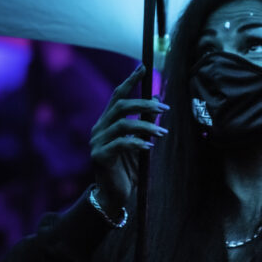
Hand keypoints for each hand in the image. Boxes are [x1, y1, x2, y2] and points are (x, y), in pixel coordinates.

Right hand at [88, 66, 167, 212]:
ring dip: (146, 126)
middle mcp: (99, 129)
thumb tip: (158, 99)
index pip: (117, 95)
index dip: (130, 80)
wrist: (114, 195)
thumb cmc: (128, 168)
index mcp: (107, 122)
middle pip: (120, 106)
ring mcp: (97, 142)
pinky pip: (120, 144)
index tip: (143, 66)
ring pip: (123, 124)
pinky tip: (150, 147)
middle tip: (164, 109)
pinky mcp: (99, 156)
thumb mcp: (140, 142)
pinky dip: (137, 143)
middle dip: (144, 104)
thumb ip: (145, 122)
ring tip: (162, 133)